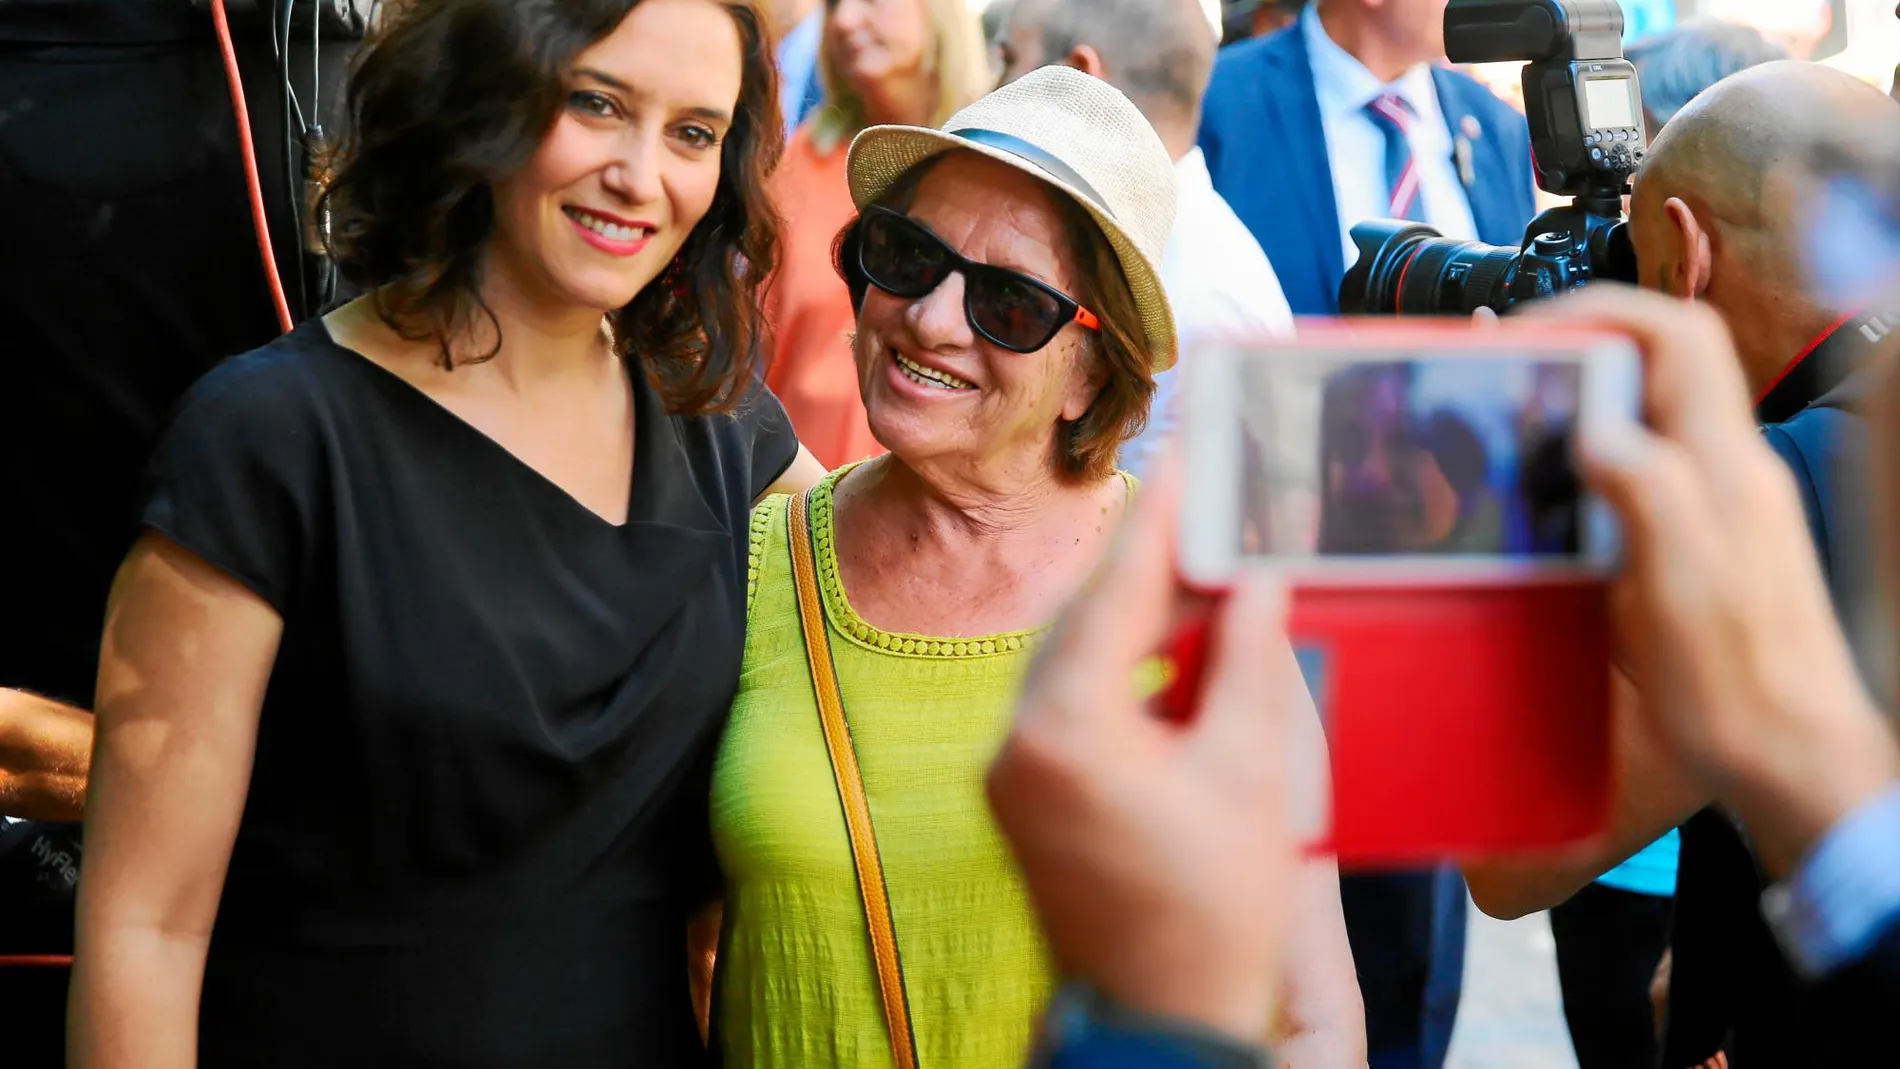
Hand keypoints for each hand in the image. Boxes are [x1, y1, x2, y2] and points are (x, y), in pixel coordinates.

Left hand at [987, 455, 1304, 1046]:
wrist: (1162, 1016)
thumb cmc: (1215, 913)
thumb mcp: (1251, 772)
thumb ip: (1247, 659)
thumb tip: (1253, 578)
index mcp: (1067, 729)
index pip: (1115, 592)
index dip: (1161, 520)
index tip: (1188, 456)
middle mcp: (1015, 740)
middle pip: (1084, 619)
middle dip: (1148, 567)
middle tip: (1209, 514)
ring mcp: (1008, 771)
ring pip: (1071, 657)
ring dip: (1134, 618)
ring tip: (1206, 582)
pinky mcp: (1019, 795)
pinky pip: (1063, 700)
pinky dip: (1116, 669)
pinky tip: (1172, 656)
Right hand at [1532, 287, 1897, 874]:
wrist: (1795, 763)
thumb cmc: (1738, 692)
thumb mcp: (1678, 592)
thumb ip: (1646, 494)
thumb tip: (1593, 422)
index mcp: (1726, 468)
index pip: (1679, 336)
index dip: (1602, 311)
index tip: (1527, 333)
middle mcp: (1730, 473)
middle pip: (1658, 367)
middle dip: (1576, 356)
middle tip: (1501, 387)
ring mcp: (1722, 508)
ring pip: (1648, 420)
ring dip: (1577, 415)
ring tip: (1508, 445)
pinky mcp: (1705, 548)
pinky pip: (1645, 476)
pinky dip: (1590, 473)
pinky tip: (1549, 516)